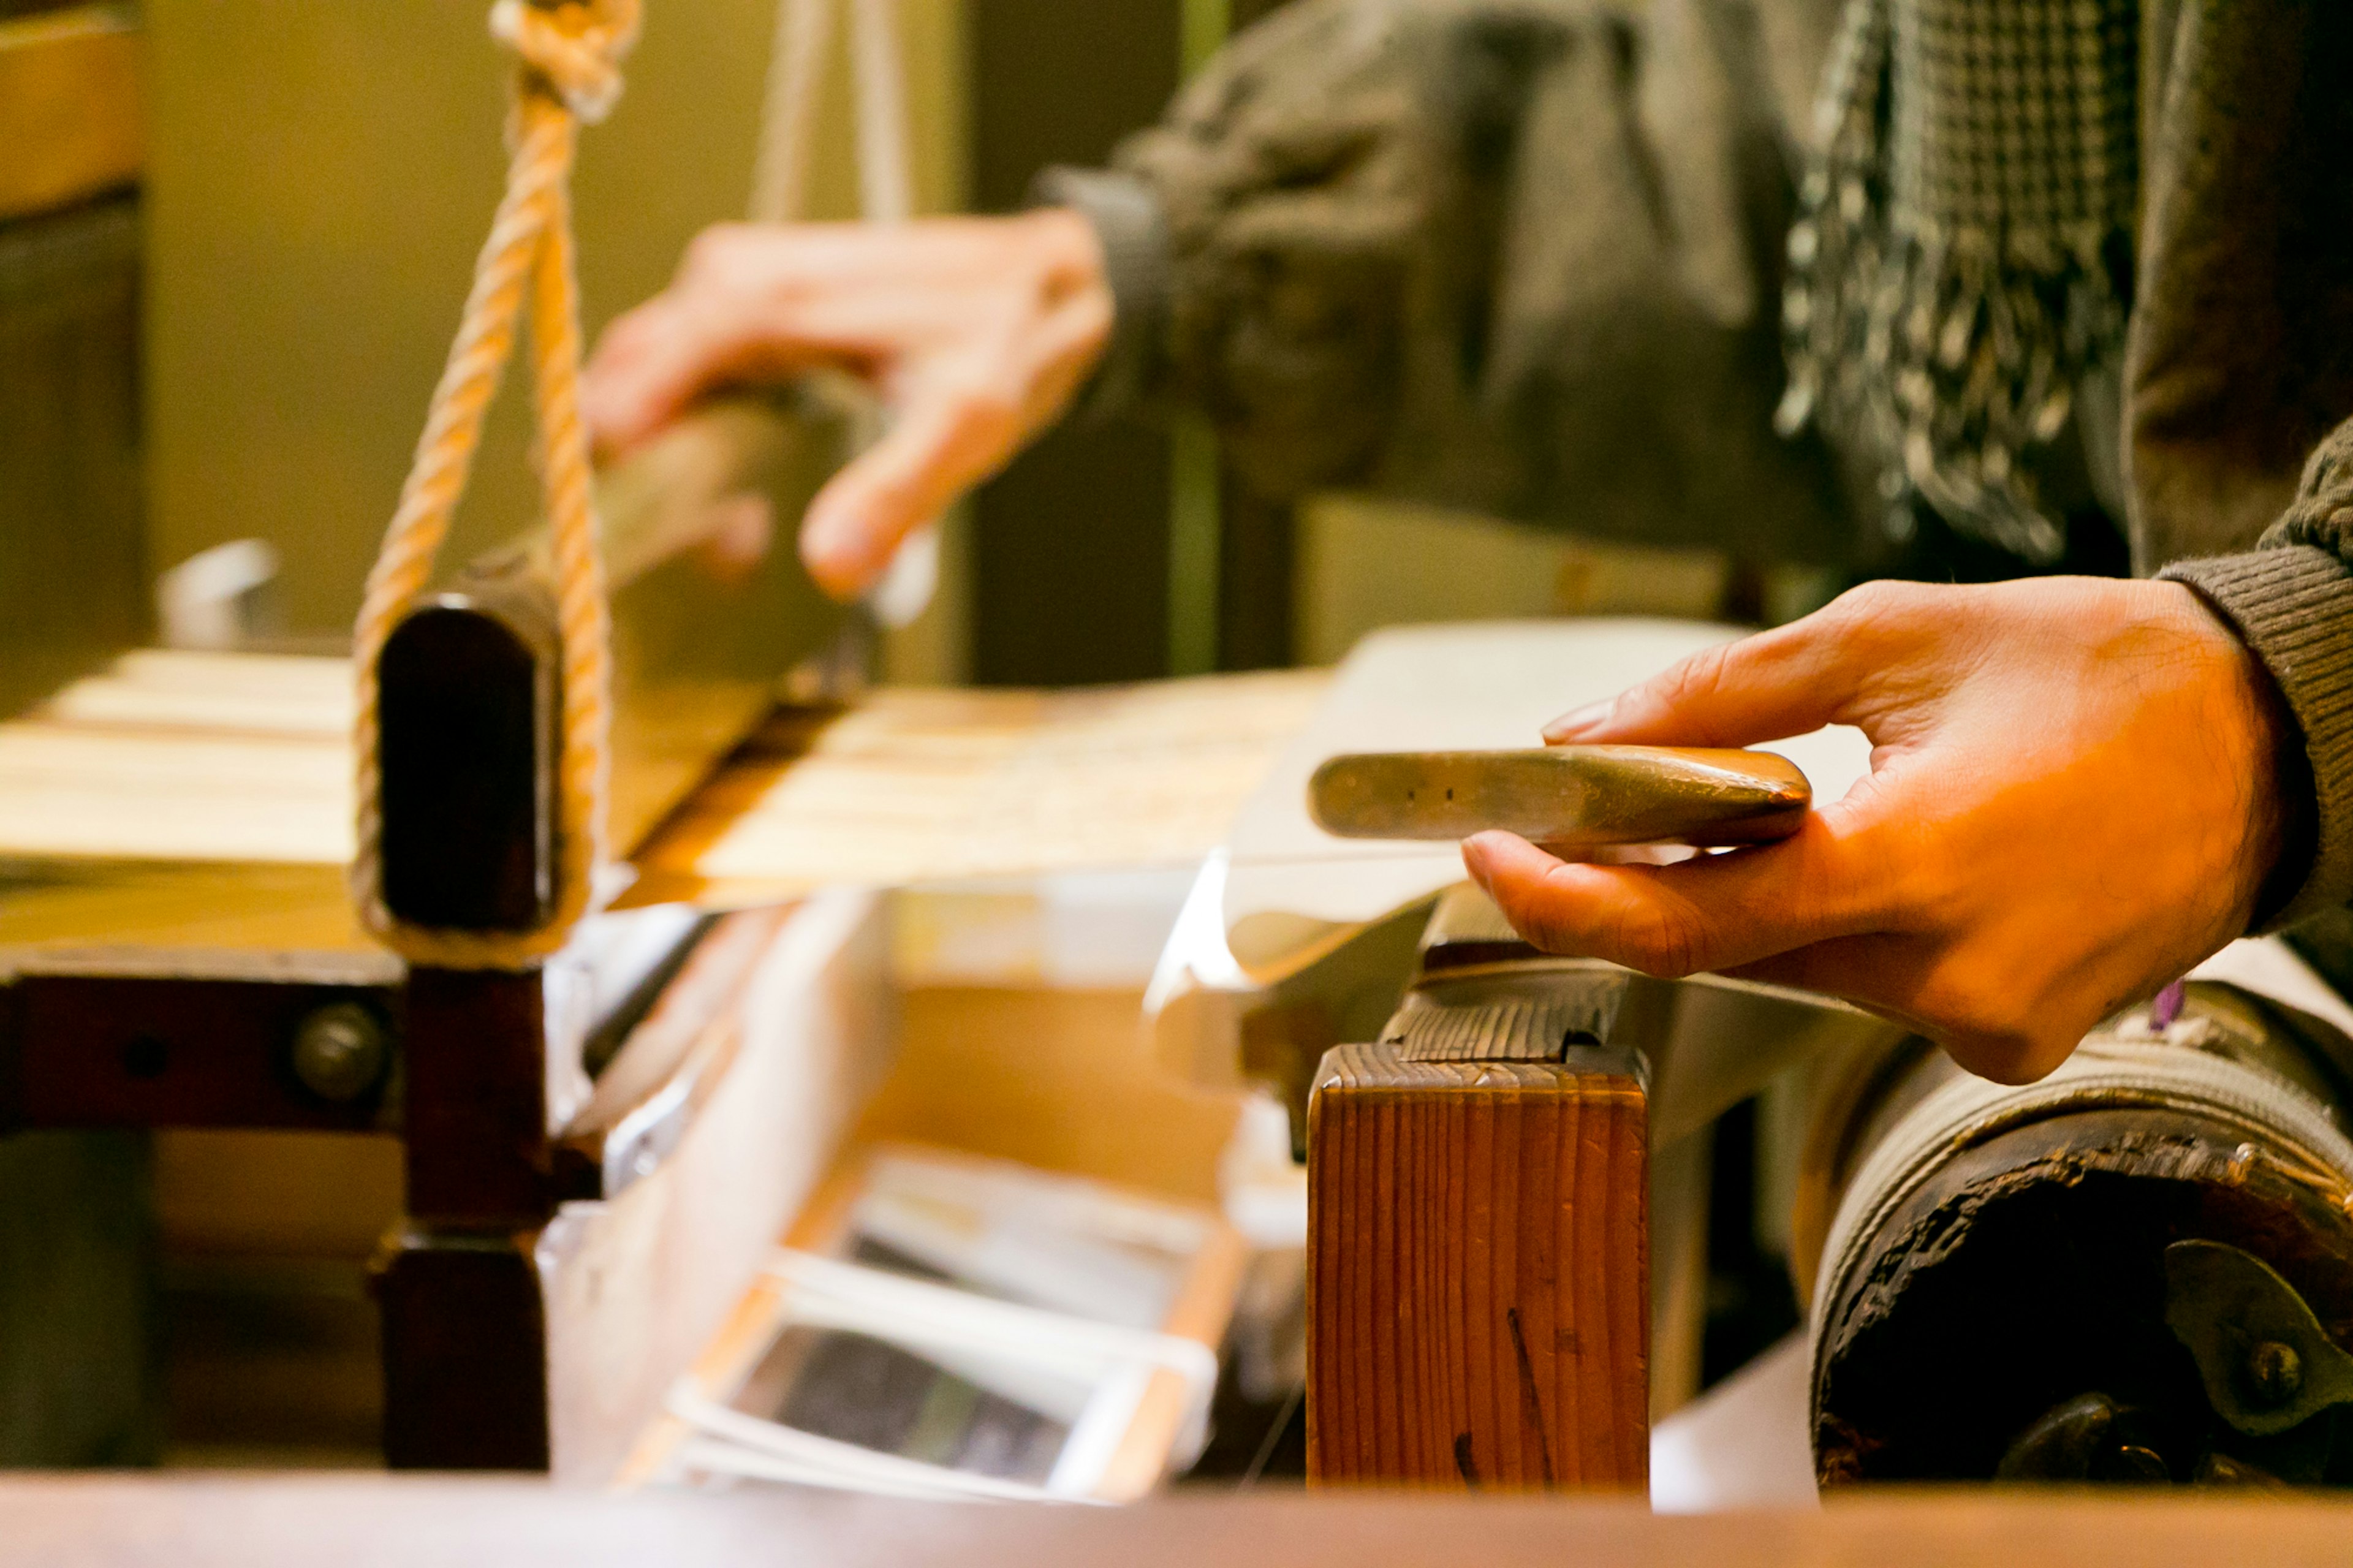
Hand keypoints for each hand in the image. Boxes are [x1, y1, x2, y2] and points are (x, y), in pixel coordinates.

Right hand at [582, 210, 1112, 598]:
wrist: (1043, 280)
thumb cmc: (1004, 345)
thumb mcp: (963, 428)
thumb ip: (892, 494)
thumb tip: (827, 568)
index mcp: (762, 301)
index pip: (635, 382)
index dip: (613, 467)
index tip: (615, 544)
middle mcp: (729, 277)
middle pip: (623, 379)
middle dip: (628, 471)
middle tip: (664, 562)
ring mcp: (733, 280)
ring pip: (643, 372)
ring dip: (655, 456)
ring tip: (707, 544)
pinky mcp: (748, 296)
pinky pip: (680, 363)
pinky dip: (682, 427)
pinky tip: (725, 497)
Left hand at [1462, 578, 2293, 1082]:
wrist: (2274, 740)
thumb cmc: (2092, 669)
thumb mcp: (1892, 636)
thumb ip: (1721, 695)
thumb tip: (1584, 735)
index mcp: (1920, 865)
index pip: (1691, 924)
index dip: (1567, 898)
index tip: (1487, 856)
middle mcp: (1949, 974)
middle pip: (1733, 952)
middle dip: (1644, 889)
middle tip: (1573, 821)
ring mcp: (1984, 1022)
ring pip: (1797, 973)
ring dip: (1745, 904)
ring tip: (1736, 816)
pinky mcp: (2008, 1040)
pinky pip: (1870, 989)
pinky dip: (1830, 928)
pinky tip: (1849, 856)